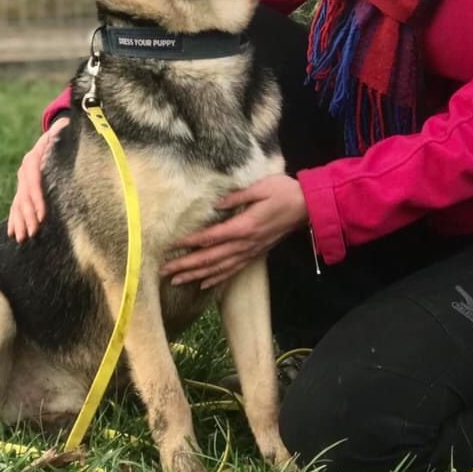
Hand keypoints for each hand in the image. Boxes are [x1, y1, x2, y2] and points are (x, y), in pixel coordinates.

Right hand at [7, 116, 69, 242]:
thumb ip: (59, 133)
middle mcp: (24, 172)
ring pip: (18, 204)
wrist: (49, 142)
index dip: (37, 199)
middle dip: (29, 215)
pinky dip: (13, 220)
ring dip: (20, 221)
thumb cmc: (59, 140)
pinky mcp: (22, 190)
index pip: (33, 183)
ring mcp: (21, 182)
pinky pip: (14, 207)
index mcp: (32, 160)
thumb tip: (65, 123)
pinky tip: (13, 234)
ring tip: (23, 237)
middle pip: (24, 197)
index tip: (42, 215)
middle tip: (34, 232)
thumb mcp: (58, 136)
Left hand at [160, 174, 307, 289]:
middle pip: (211, 258)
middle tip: (164, 271)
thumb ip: (237, 197)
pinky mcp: (255, 254)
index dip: (191, 243)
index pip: (212, 238)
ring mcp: (251, 251)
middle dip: (186, 265)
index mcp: (245, 226)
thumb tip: (216, 204)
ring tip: (176, 281)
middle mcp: (245, 243)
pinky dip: (217, 279)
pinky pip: (233, 270)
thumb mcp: (260, 187)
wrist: (308, 207)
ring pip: (219, 268)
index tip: (172, 247)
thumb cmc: (284, 192)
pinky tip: (204, 284)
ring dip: (197, 275)